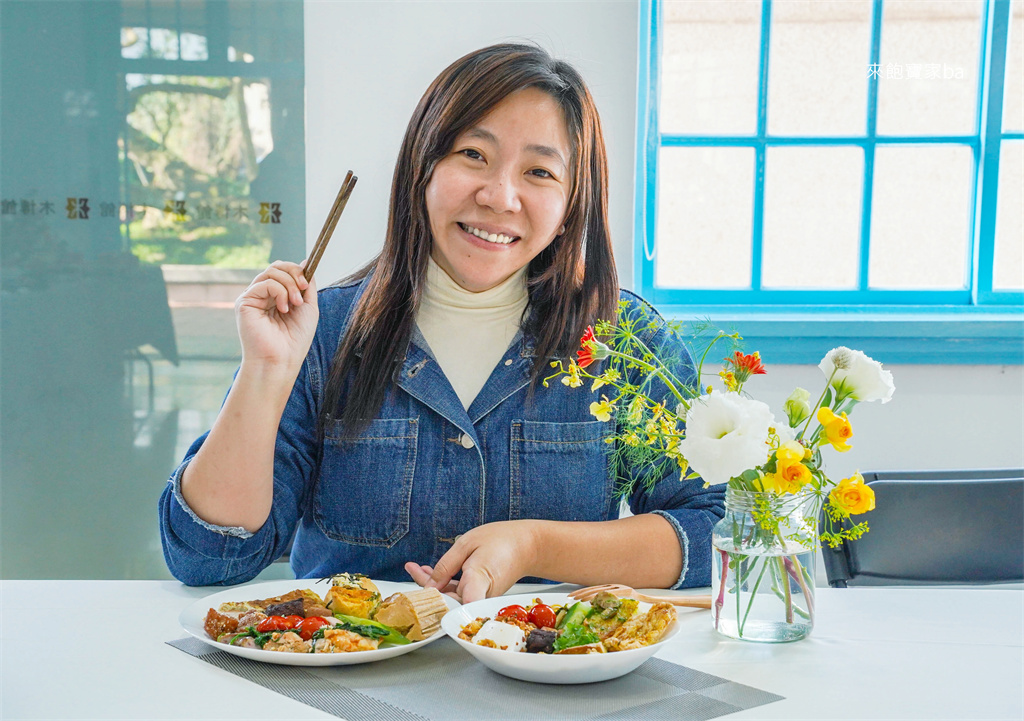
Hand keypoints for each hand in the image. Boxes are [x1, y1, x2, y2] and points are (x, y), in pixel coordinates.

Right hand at [235, 260, 318, 370]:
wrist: (281, 359)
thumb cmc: (295, 339)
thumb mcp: (308, 307)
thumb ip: (306, 285)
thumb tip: (303, 262)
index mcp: (276, 296)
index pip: (282, 271)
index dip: (296, 271)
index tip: (307, 284)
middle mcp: (262, 295)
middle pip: (276, 267)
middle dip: (294, 273)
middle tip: (303, 289)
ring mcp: (252, 297)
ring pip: (271, 272)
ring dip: (289, 284)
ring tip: (295, 303)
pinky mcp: (244, 302)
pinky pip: (264, 283)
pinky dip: (279, 292)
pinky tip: (283, 308)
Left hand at [406, 521, 539, 603]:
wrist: (527, 546)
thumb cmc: (501, 540)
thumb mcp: (468, 543)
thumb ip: (447, 564)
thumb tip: (430, 584)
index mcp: (479, 579)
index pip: (460, 604)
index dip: (442, 608)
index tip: (425, 604)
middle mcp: (481, 594)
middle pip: (447, 600)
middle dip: (426, 586)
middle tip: (413, 568)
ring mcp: (481, 598)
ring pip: (451, 598)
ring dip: (433, 584)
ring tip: (418, 567)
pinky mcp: (480, 596)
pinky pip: (459, 594)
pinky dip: (445, 584)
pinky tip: (434, 572)